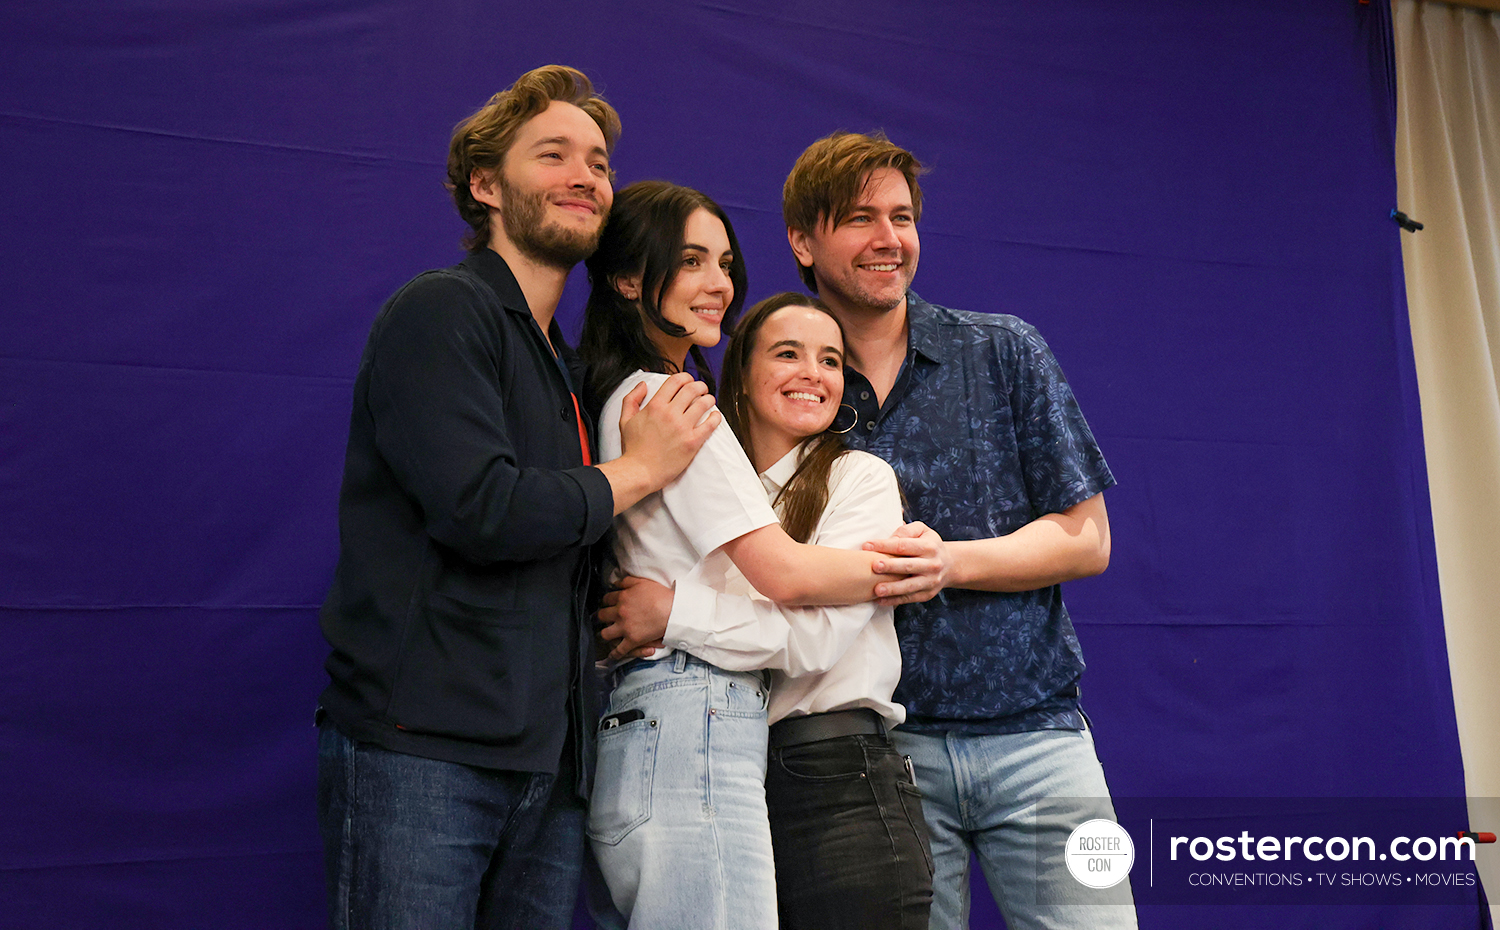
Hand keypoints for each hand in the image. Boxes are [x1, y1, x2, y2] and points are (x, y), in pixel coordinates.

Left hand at [599, 576, 674, 660]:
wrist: (672, 610)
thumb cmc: (660, 595)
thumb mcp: (642, 582)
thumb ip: (627, 581)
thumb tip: (616, 583)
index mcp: (622, 598)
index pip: (607, 599)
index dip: (606, 601)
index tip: (608, 603)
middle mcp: (620, 613)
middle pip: (602, 616)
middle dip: (602, 617)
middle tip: (604, 618)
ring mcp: (625, 628)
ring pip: (606, 633)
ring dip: (605, 633)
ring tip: (607, 634)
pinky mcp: (632, 640)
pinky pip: (620, 650)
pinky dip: (615, 653)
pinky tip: (612, 655)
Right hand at [618, 372, 719, 489]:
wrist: (639, 472)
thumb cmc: (633, 449)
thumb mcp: (625, 420)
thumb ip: (632, 399)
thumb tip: (643, 385)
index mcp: (655, 406)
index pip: (676, 381)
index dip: (685, 377)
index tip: (689, 381)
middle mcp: (670, 414)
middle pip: (692, 389)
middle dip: (700, 386)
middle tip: (702, 390)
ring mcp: (683, 427)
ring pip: (704, 403)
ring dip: (709, 399)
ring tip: (709, 401)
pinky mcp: (692, 442)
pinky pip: (710, 424)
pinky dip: (716, 417)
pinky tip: (715, 416)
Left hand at [864, 522, 953, 605]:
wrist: (949, 564)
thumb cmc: (929, 545)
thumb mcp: (922, 531)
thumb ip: (906, 530)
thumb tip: (891, 539)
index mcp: (929, 547)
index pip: (904, 545)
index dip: (885, 545)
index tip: (867, 546)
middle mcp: (932, 564)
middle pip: (908, 565)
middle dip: (891, 566)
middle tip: (875, 566)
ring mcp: (931, 581)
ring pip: (910, 586)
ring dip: (893, 588)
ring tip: (877, 589)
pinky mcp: (927, 594)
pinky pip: (910, 598)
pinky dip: (895, 600)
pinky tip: (880, 600)